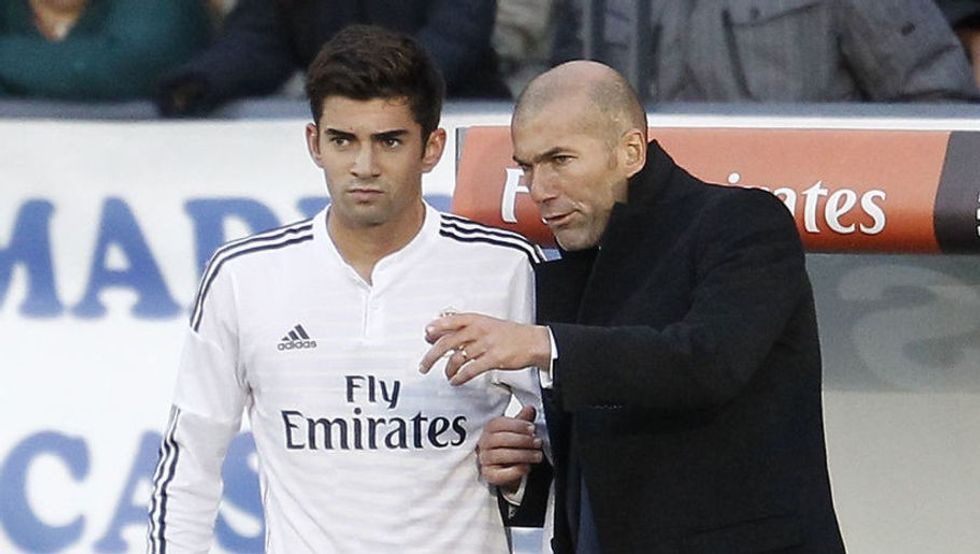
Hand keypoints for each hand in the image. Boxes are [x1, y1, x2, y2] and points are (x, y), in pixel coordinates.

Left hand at [418, 313, 550, 384]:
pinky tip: (456, 380)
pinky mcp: (493, 359)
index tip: (426, 336)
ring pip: (457, 358)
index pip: (450, 321)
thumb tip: (444, 333)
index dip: (435, 328)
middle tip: (424, 365)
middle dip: (432, 356)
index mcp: (476, 320)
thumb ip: (466, 328)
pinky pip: (470, 370)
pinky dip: (460, 377)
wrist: (533, 341)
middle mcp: (478, 330)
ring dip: (448, 370)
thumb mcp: (487, 324)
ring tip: (447, 375)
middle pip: (447, 342)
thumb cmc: (510, 334)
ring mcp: (486, 344)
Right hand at [477, 405, 542, 490]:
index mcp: (489, 429)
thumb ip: (523, 420)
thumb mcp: (517, 431)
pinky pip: (500, 474)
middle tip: (537, 442)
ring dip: (523, 455)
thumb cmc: (511, 446)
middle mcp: (484, 443)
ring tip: (537, 456)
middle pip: (500, 439)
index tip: (532, 428)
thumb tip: (530, 408)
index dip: (517, 425)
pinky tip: (526, 467)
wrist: (507, 467)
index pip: (498, 423)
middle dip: (522, 440)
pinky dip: (515, 471)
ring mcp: (485, 460)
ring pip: (501, 455)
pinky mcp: (489, 475)